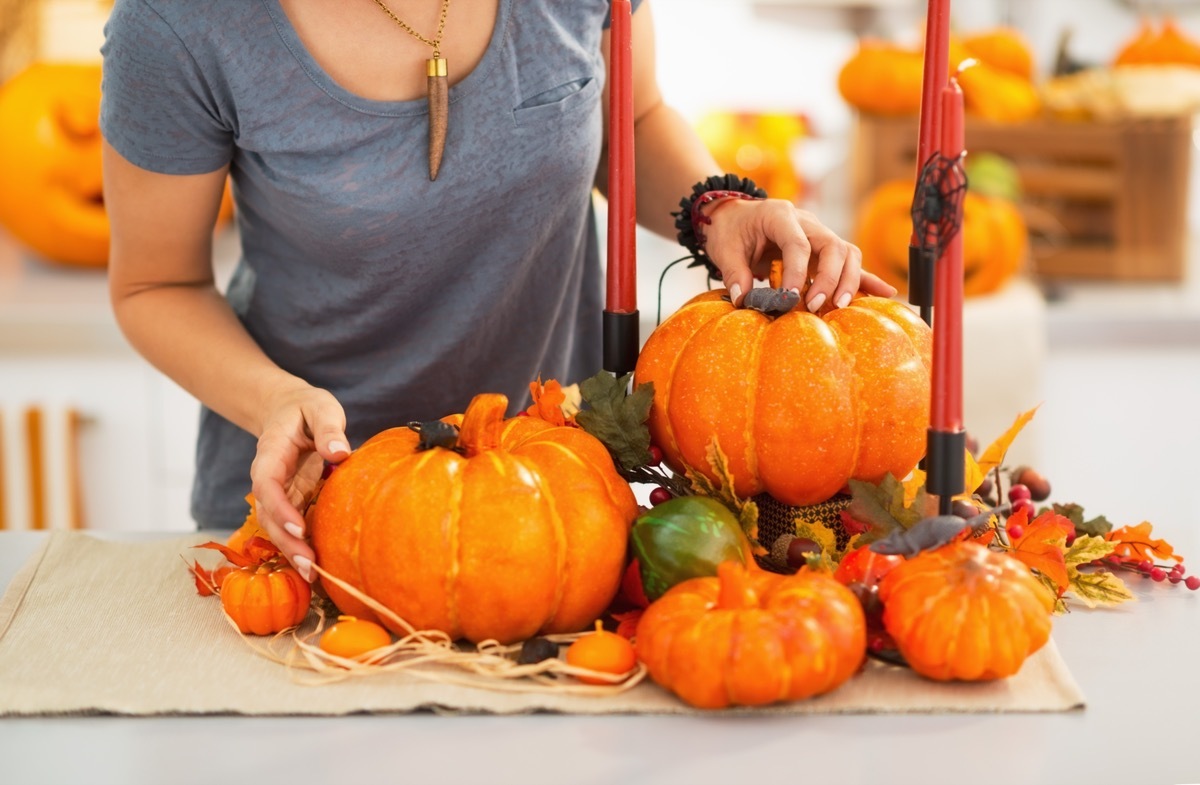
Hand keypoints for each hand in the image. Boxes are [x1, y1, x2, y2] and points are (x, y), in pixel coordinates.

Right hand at [250, 383, 349, 581]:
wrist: (288, 410)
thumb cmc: (305, 408)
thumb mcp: (320, 407)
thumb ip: (328, 428)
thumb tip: (339, 452)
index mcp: (270, 455)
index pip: (267, 486)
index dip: (280, 509)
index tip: (300, 528)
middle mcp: (269, 478)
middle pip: (268, 516)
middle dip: (286, 542)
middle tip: (310, 566)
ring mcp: (279, 493)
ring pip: (276, 527)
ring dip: (292, 552)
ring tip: (314, 575)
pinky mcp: (291, 501)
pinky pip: (291, 527)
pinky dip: (300, 546)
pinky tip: (317, 567)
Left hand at [700, 198, 896, 310]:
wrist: (734, 217)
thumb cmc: (730, 230)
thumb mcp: (723, 248)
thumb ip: (734, 273)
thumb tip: (743, 299)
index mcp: (780, 215)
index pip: (797, 243)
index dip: (796, 273)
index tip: (787, 299)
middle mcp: (807, 222)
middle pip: (832, 246)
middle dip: (828, 278)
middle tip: (815, 306)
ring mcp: (819, 235)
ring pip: (847, 253)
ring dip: (848, 281)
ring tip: (838, 306)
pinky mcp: (824, 250)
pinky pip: (849, 263)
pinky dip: (866, 279)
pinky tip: (886, 293)